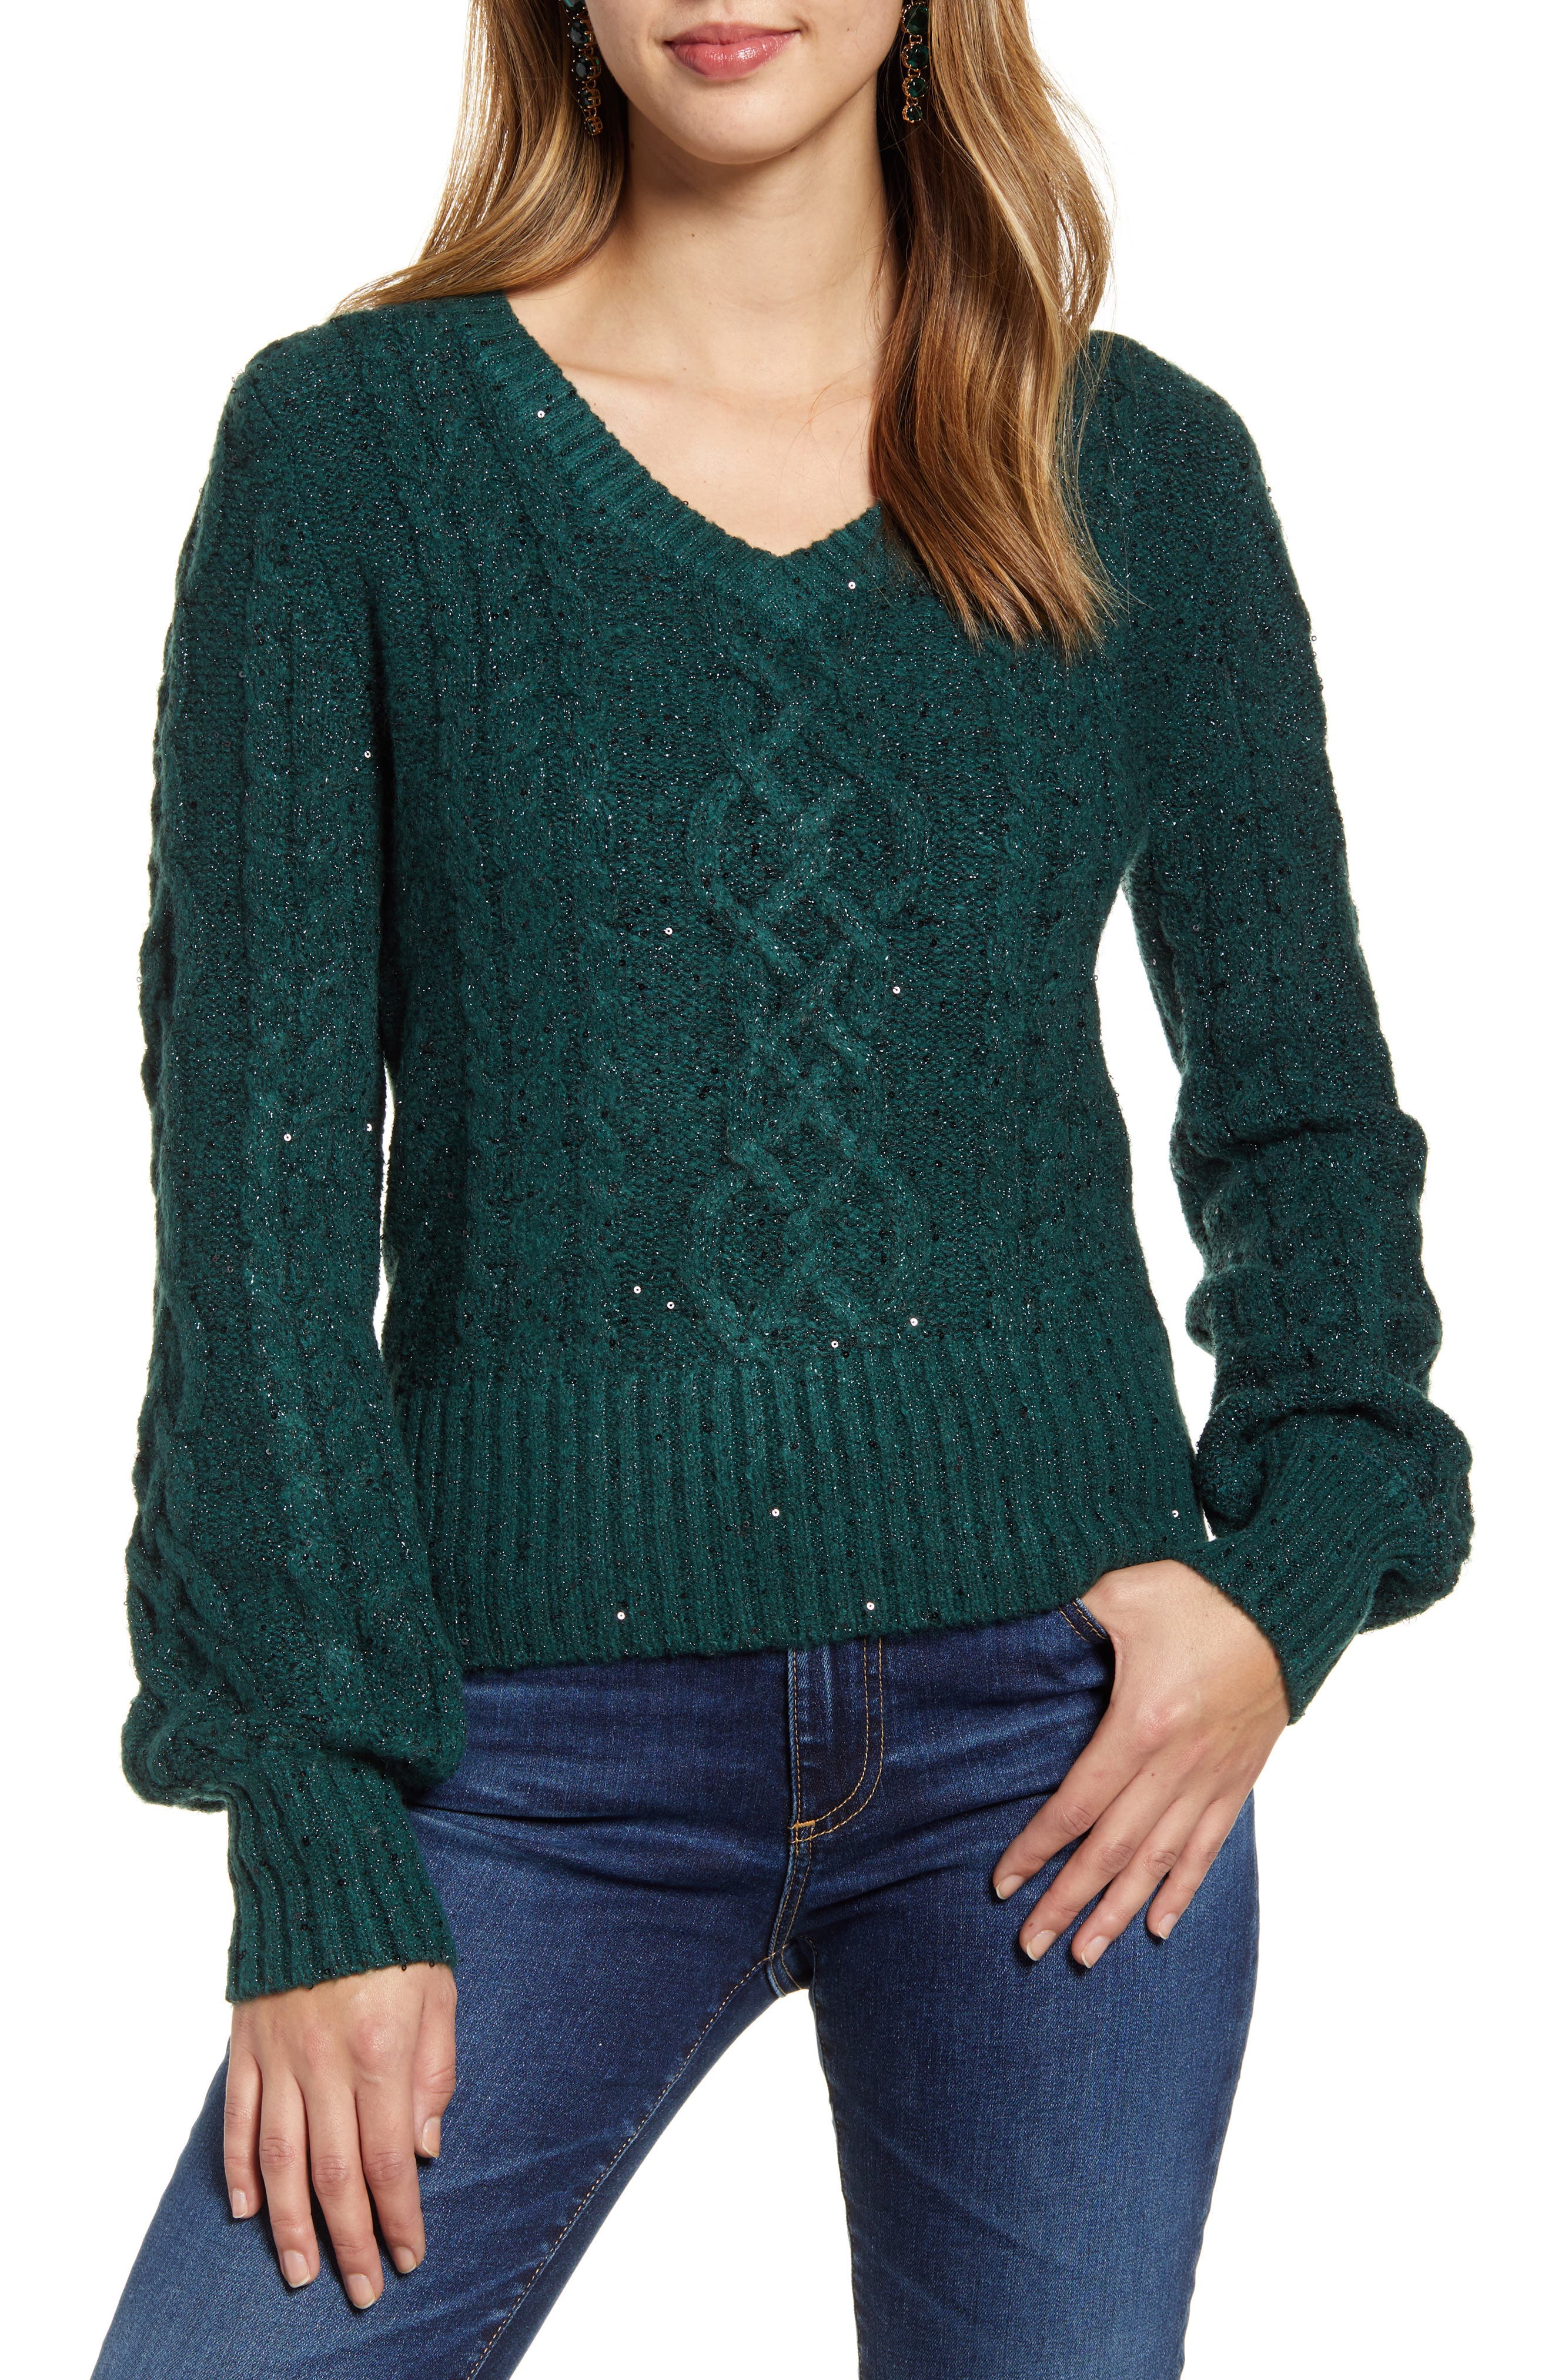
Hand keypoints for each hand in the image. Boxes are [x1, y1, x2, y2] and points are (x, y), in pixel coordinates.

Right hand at [223, 1960, 456, 2307]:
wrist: (323, 1866)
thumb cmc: (393, 1928)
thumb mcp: (439, 1989)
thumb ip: (435, 2070)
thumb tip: (423, 2149)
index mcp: (380, 2051)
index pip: (388, 2158)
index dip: (398, 2216)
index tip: (407, 2257)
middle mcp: (325, 2061)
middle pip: (334, 2173)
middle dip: (348, 2240)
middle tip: (359, 2290)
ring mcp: (279, 2055)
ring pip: (280, 2159)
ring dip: (289, 2224)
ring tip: (300, 2271)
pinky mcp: (247, 2043)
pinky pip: (239, 2118)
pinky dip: (240, 2167)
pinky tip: (246, 2209)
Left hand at [992, 1561, 1288, 1965]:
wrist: (1289, 1603)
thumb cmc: (1201, 1593)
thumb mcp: (1123, 1591)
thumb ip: (1070, 1611)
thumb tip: (1019, 1611)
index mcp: (1141, 1724)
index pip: (1077, 1805)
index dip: (1036, 1850)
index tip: (1003, 1885)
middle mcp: (1177, 1765)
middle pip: (1112, 1851)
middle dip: (1068, 1903)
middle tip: (1030, 1946)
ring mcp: (1213, 1778)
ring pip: (1159, 1862)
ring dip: (1119, 1912)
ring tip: (1085, 1954)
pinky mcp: (1240, 1778)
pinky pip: (1208, 1847)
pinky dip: (1183, 1890)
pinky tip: (1158, 1925)